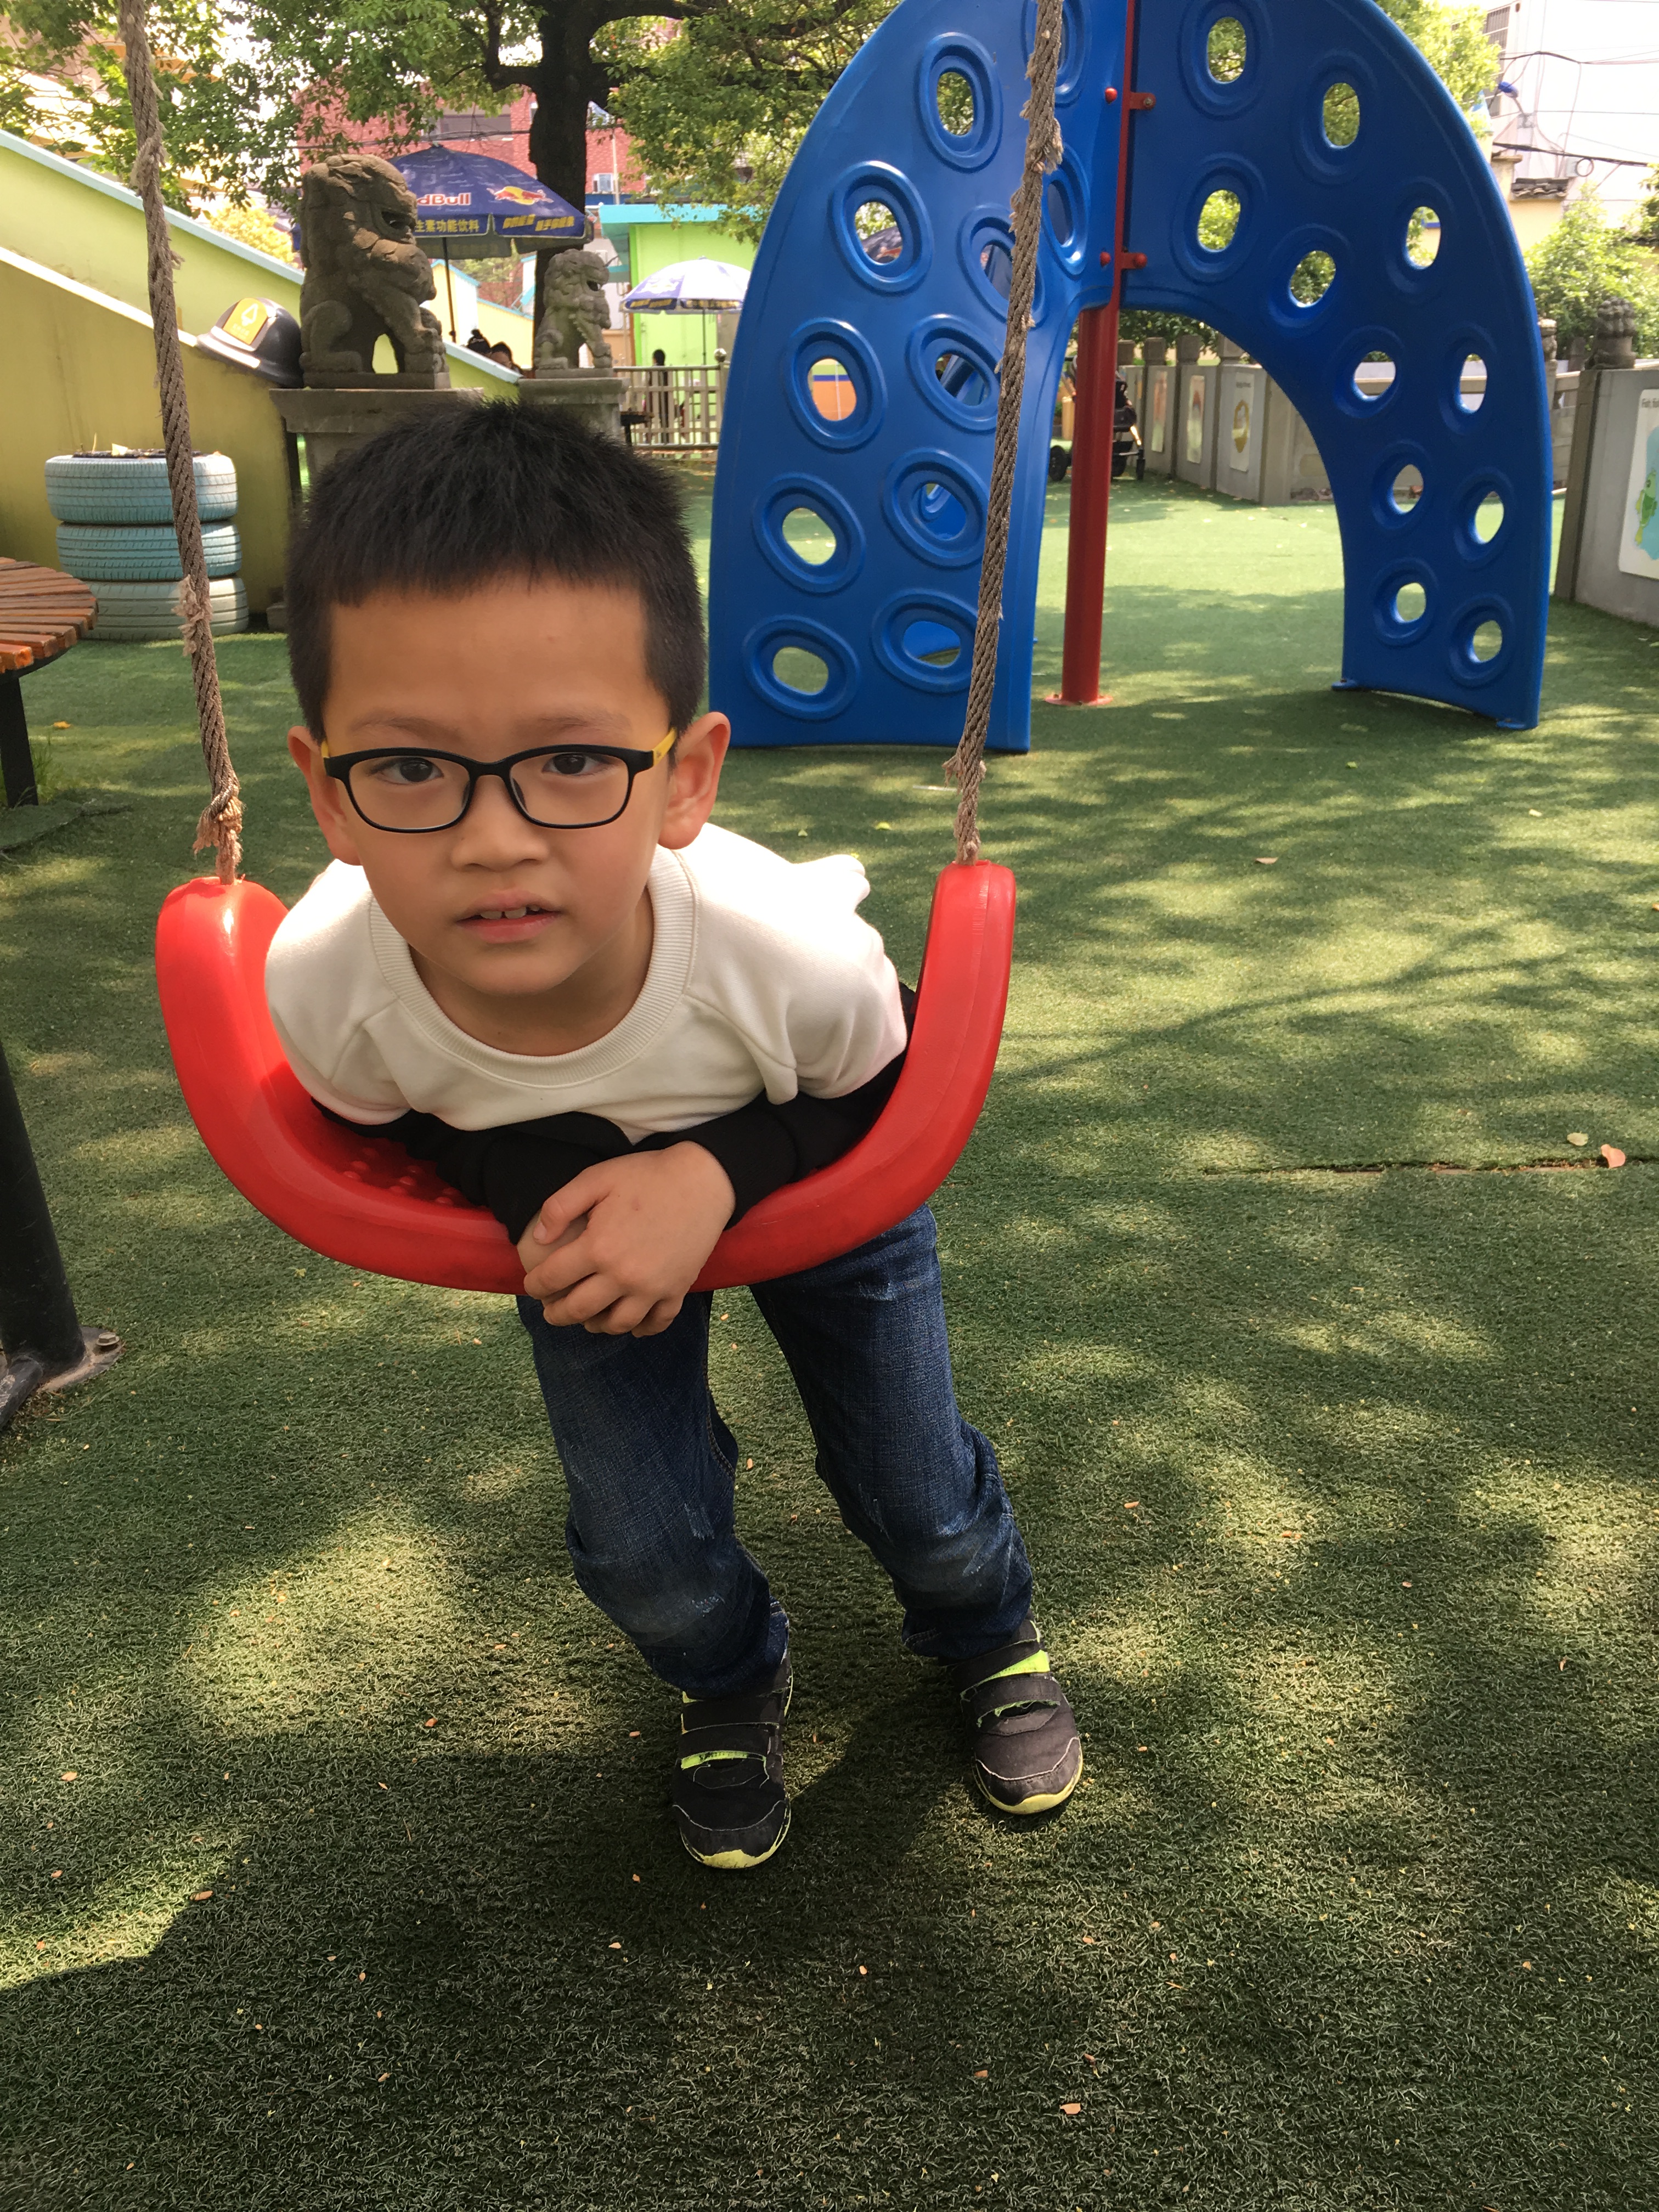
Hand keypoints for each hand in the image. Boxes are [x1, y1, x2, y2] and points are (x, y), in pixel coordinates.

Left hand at [517, 1143, 735, 1336]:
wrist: (703, 1181)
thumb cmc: (647, 1176)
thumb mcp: (596, 1179)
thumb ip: (560, 1207)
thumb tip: (538, 1239)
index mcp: (598, 1248)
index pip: (553, 1279)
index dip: (535, 1285)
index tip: (532, 1286)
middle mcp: (623, 1276)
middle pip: (578, 1310)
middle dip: (557, 1314)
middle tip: (550, 1311)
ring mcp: (652, 1288)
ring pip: (616, 1324)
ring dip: (595, 1324)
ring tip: (587, 1318)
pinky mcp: (676, 1290)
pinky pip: (656, 1323)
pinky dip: (641, 1329)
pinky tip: (631, 1324)